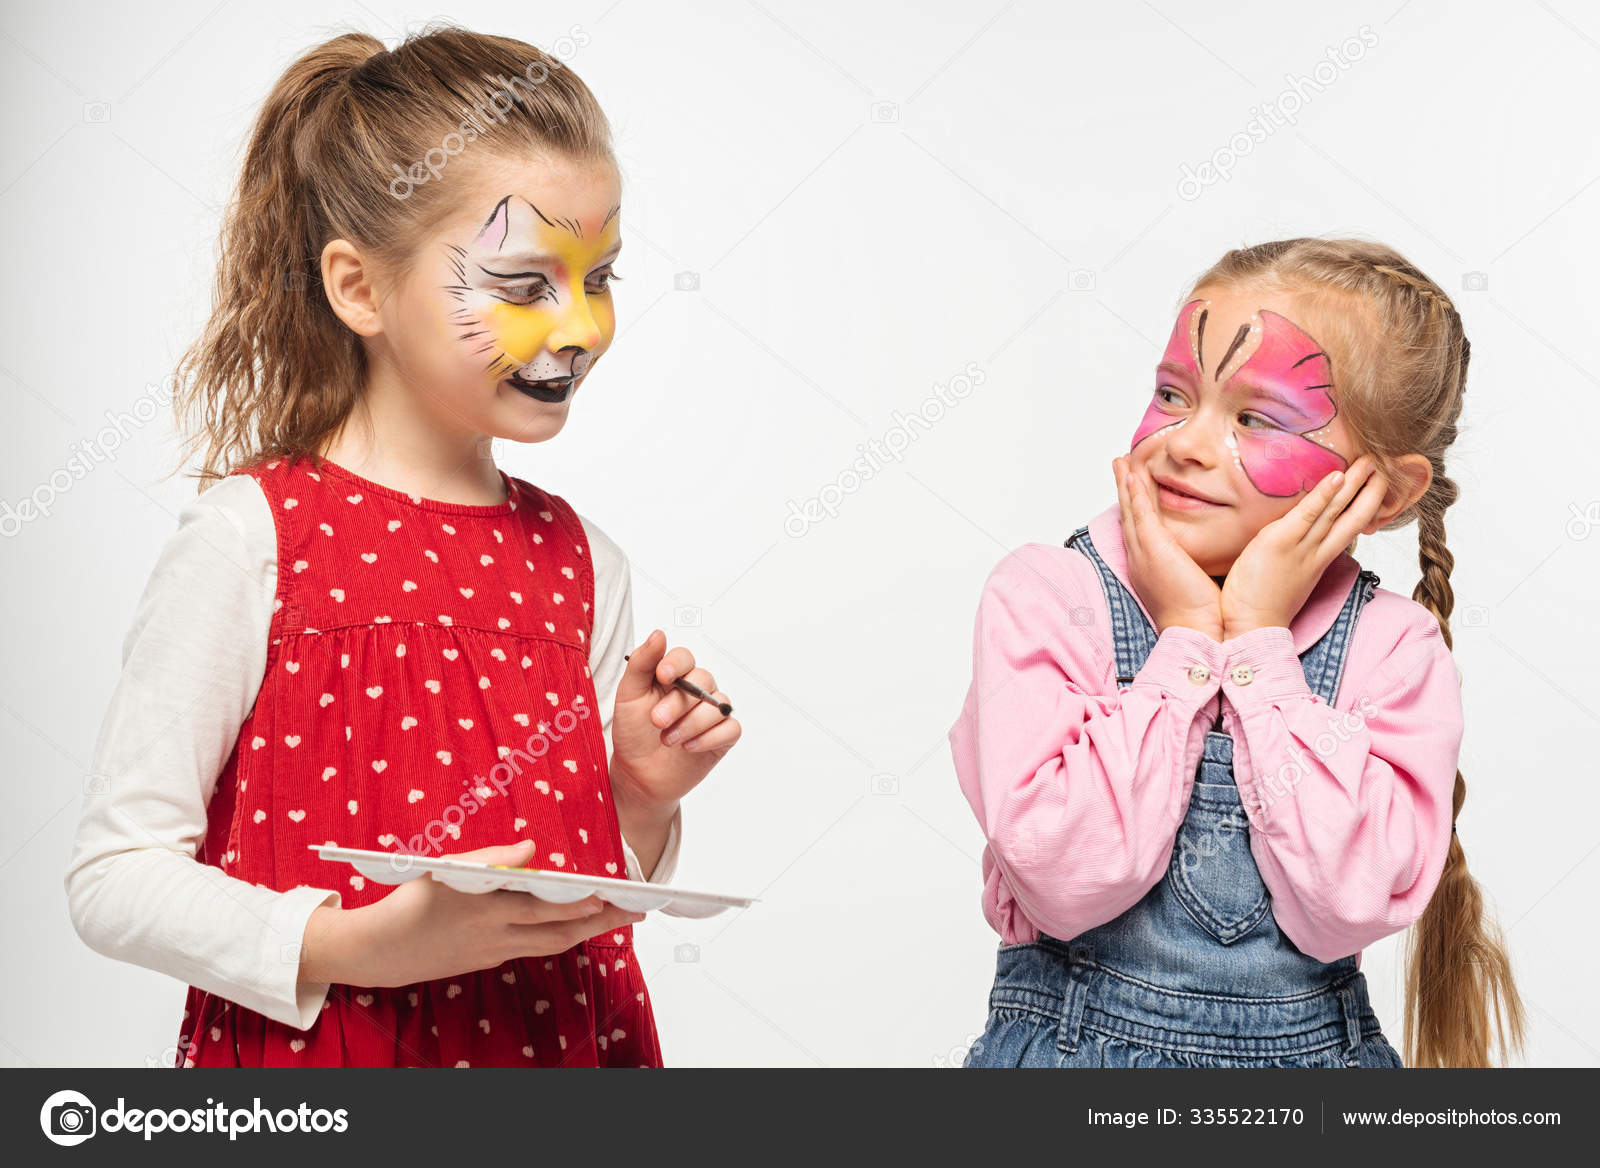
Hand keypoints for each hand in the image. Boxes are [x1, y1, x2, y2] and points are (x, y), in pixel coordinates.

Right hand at [298, 840, 645, 989]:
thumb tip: (531, 850)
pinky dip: (559, 936)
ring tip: (619, 917)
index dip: (578, 903)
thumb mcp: (445, 870)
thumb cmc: (411, 900)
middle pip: (559, 932)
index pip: (543, 908)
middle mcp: (495, 936)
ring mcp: (494, 952)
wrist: (378, 952)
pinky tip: (577, 924)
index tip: (608, 895)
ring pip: (551, 945)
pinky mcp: (489, 960)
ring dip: (587, 931)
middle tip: (637, 911)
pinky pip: (534, 948)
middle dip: (601, 921)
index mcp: (485, 908)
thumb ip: (491, 859)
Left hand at [609, 629, 738, 815]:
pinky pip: (730, 728)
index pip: (685, 657)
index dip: (677, 663)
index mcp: (674, 676)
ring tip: (668, 740)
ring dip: (690, 725)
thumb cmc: (633, 732)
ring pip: (717, 706)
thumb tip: (658, 634)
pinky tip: (689, 748)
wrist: (637, 775)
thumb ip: (641, 663)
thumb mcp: (629, 695)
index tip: (663, 677)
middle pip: (702, 681)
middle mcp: (697, 690)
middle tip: (656, 721)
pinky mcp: (722, 737)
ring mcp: (711, 713)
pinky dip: (709, 738)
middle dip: (678, 703)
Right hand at [1114, 455, 1223, 637]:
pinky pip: (1140, 514)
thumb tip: (1207, 561)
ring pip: (1131, 510)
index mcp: (1149, 568)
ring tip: (1120, 462)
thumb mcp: (1194, 587)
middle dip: (1123, 489)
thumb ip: (1195, 568)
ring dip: (1125, 484)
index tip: (1133, 488)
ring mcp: (1143, 553)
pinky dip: (1134, 494)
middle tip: (1119, 465)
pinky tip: (1131, 476)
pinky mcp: (1153, 549)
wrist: (1197, 633)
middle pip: (1128, 516)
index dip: (1134, 507)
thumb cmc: (1201, 618)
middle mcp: (1140, 558)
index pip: (1139, 529)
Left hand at [1221, 455, 1386, 636]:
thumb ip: (1294, 557)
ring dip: (1354, 484)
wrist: (1250, 629)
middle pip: (1352, 517)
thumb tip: (1292, 541)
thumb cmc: (1259, 606)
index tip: (1378, 487)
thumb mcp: (1285, 578)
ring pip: (1335, 511)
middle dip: (1371, 490)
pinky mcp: (1280, 543)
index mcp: (1318, 561)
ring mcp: (1301, 548)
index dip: (1364, 506)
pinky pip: (1307, 515)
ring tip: (1370, 461)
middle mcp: (1316, 553)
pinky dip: (1323, 495)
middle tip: (1386, 465)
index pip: (1348, 528)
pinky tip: (1338, 476)